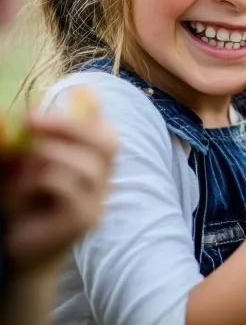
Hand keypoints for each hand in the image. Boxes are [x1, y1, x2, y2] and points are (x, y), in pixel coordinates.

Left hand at [2, 91, 117, 274]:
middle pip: (108, 143)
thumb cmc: (24, 207)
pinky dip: (40, 181)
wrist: (21, 253)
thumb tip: (25, 114)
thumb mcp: (26, 168)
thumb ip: (34, 144)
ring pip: (86, 165)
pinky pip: (66, 187)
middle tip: (31, 120)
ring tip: (24, 169)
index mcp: (96, 165)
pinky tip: (24, 192)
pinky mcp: (84, 219)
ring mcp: (98, 201)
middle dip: (69, 126)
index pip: (108, 133)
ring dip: (48, 157)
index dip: (87, 115)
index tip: (50, 108)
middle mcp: (105, 181)